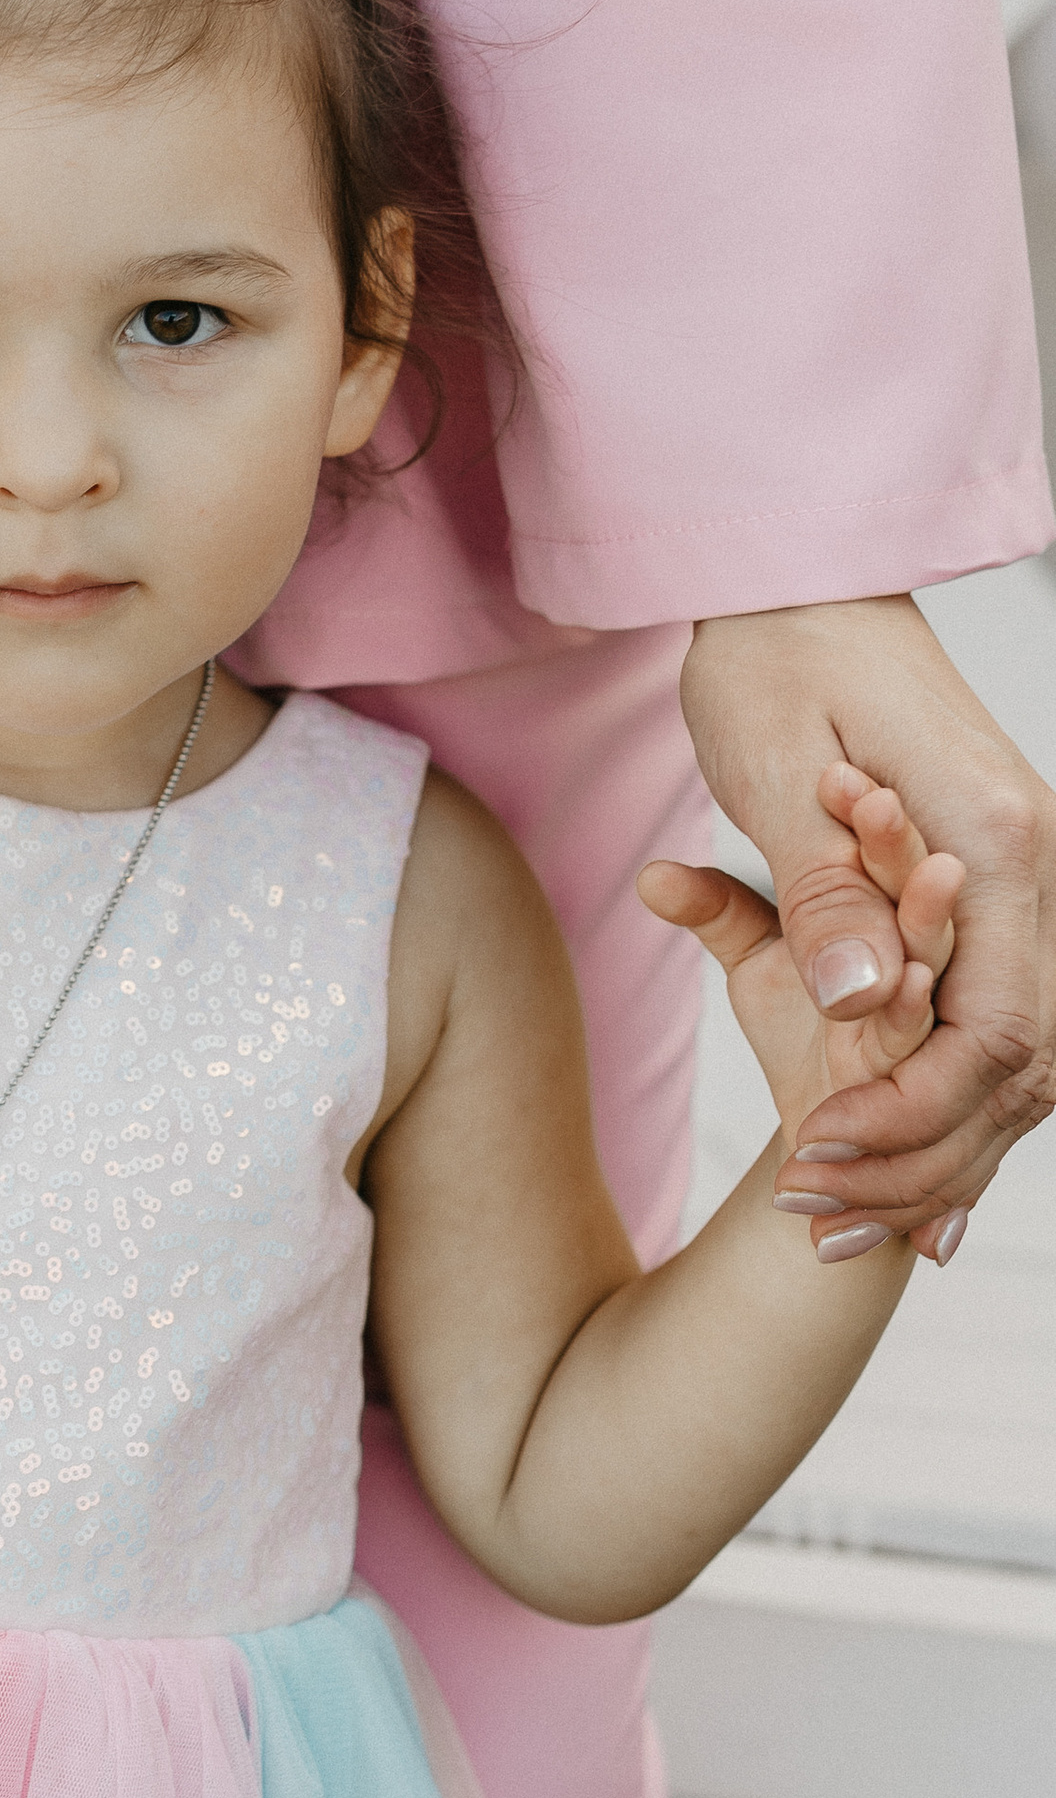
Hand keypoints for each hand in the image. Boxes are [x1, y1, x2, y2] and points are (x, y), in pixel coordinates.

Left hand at [680, 597, 1055, 1259]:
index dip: (912, 1115)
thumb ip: (824, 894)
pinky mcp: (1002, 880)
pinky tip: (903, 1158)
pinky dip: (961, 1093)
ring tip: (848, 1217)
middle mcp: (1039, 862)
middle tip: (820, 1217)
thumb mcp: (770, 772)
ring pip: (1032, 1052)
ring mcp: (1033, 872)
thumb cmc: (768, 658)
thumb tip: (869, 1004)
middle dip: (931, 1153)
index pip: (994, 1027)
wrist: (799, 579)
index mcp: (996, 838)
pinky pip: (1009, 1010)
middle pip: (1030, 1061)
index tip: (818, 1159)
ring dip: (946, 1139)